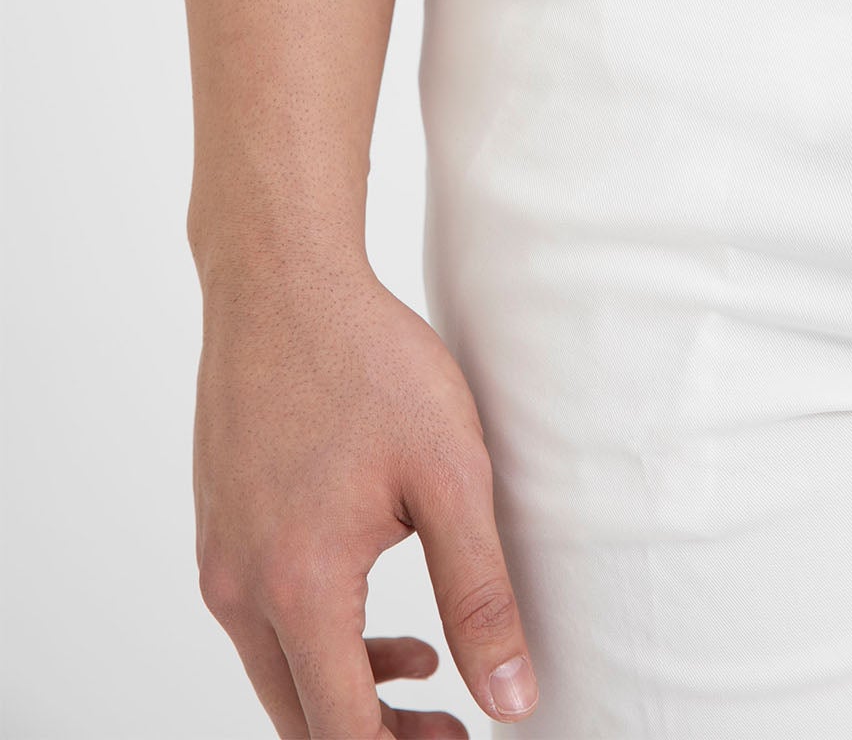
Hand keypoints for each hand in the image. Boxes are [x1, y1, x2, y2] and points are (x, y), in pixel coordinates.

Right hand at [192, 258, 538, 736]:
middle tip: (454, 726)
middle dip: (377, 738)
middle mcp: (239, 586)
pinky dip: (314, 640)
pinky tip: (373, 605)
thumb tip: (513, 702)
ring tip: (426, 666)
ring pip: (277, 673)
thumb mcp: (449, 475)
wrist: (281, 280)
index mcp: (298, 586)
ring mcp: (217, 557)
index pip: (342, 735)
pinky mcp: (216, 527)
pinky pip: (258, 620)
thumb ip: (481, 596)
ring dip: (346, 691)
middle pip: (301, 720)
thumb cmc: (368, 362)